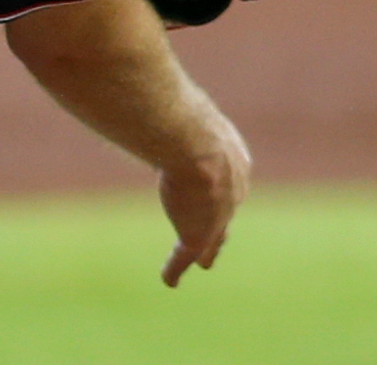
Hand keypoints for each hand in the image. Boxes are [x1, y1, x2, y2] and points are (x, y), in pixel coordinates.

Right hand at [157, 117, 251, 286]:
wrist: (193, 141)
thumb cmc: (181, 115)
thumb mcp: (177, 111)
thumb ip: (165, 113)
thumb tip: (141, 95)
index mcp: (232, 156)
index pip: (226, 176)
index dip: (218, 186)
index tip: (210, 191)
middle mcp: (234, 188)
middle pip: (226, 210)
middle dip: (222, 223)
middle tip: (220, 235)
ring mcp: (220, 214)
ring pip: (215, 237)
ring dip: (209, 250)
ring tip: (205, 262)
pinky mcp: (198, 235)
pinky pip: (187, 257)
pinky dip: (176, 268)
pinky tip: (170, 280)